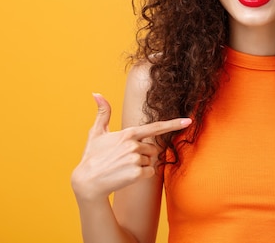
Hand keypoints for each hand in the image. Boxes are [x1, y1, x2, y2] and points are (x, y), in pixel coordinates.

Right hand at [71, 93, 190, 202]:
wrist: (87, 182)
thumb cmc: (92, 157)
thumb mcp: (96, 133)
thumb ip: (103, 113)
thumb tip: (96, 93)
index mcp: (128, 133)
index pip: (155, 127)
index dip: (173, 124)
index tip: (188, 120)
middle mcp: (133, 144)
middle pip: (153, 149)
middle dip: (144, 154)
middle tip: (124, 159)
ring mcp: (136, 158)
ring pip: (151, 161)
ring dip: (141, 165)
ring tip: (123, 167)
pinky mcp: (136, 172)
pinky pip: (150, 172)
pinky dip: (142, 176)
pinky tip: (127, 176)